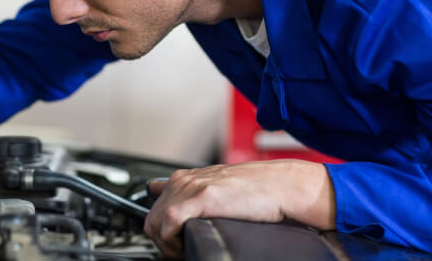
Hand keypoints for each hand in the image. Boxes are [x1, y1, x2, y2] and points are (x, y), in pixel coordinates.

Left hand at [144, 160, 334, 257]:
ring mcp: (190, 188)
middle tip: (179, 252)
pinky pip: (169, 224)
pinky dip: (172, 242)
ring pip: (155, 223)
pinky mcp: (201, 198)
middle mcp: (183, 181)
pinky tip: (186, 247)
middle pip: (152, 217)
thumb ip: (199, 195)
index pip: (153, 200)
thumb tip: (184, 208)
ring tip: (183, 252)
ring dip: (166, 245)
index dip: (160, 225)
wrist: (280, 185)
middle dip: (161, 240)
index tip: (170, 239)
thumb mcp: (218, 188)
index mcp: (185, 178)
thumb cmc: (257, 189)